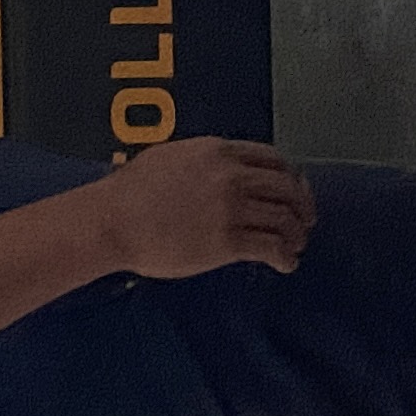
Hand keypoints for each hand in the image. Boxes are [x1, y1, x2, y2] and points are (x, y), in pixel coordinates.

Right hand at [100, 136, 312, 278]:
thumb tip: (214, 167)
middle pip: (287, 187)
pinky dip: (286, 256)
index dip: (290, 175)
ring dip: (296, 233)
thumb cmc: (126, 193)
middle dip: (301, 205)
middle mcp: (231, 176)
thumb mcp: (168, 157)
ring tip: (295, 244)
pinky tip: (286, 263)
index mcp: (218, 152)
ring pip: (285, 218)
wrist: (111, 221)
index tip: (293, 188)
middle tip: (304, 219)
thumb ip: (201, 159)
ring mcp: (231, 209)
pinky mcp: (227, 241)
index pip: (273, 158)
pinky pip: (271, 247)